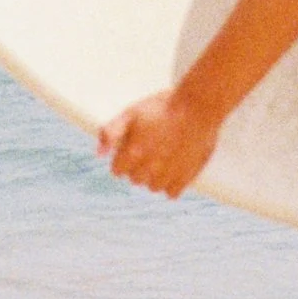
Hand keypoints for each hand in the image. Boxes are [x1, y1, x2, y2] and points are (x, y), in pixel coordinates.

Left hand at [97, 89, 221, 198]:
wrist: (199, 106)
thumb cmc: (163, 106)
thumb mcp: (131, 112)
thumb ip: (111, 132)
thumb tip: (98, 154)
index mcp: (133, 153)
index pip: (118, 170)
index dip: (123, 158)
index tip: (133, 147)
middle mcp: (150, 168)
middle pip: (135, 179)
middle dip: (138, 166)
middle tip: (151, 148)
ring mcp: (168, 174)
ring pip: (153, 187)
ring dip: (155, 176)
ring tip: (164, 157)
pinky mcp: (186, 177)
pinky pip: (172, 193)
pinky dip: (171, 184)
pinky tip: (175, 167)